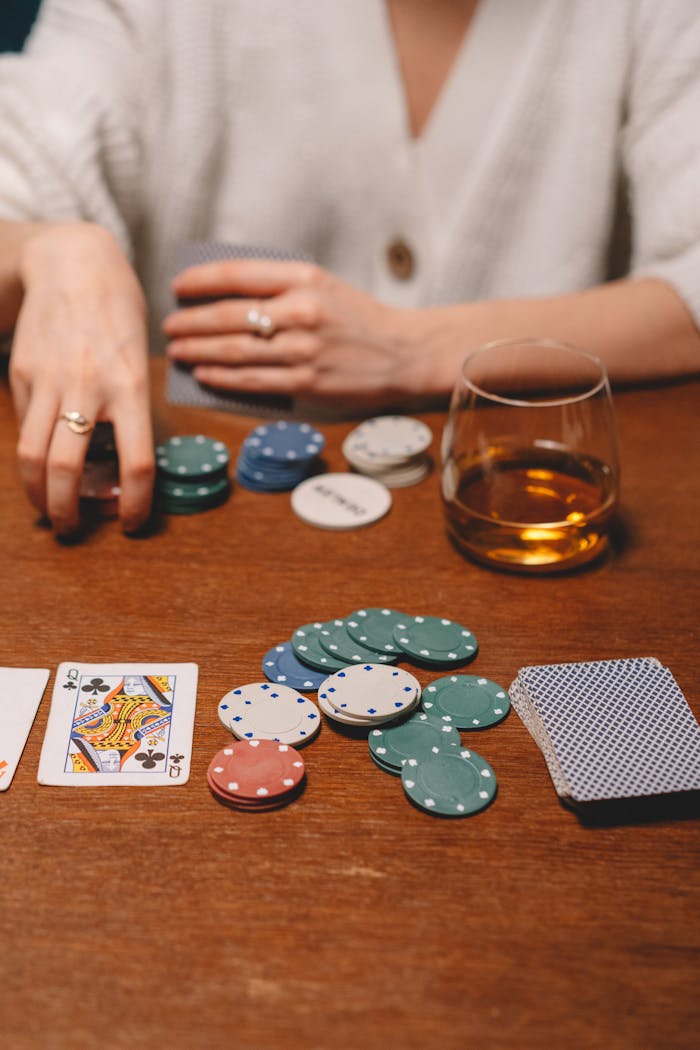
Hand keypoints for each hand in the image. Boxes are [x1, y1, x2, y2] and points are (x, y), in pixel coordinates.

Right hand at [9, 223, 153, 534]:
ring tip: (48, 510)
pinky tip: (40, 466)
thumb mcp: (141, 362)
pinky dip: (31, 455)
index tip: (134, 523)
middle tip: (71, 530)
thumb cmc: (118, 315)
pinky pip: (25, 427)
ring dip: (38, 493)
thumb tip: (123, 465)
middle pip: (66, 468)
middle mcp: (88, 387)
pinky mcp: (23, 374)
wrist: (73, 264)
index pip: (136, 462)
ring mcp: (49, 381)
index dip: (137, 504)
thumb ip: (132, 411)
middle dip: (66, 511)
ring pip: (33, 455)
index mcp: (130, 387)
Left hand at [164, 260, 434, 407]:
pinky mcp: (306, 382)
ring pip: (234, 350)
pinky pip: (252, 380)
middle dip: (189, 321)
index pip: (236, 274)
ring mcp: (303, 350)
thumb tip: (221, 301)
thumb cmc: (358, 319)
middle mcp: (301, 311)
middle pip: (227, 316)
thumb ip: (278, 288)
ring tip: (177, 350)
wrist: (403, 353)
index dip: (199, 280)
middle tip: (169, 325)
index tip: (177, 287)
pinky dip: (221, 376)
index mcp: (304, 278)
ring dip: (197, 350)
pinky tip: (203, 373)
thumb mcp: (323, 287)